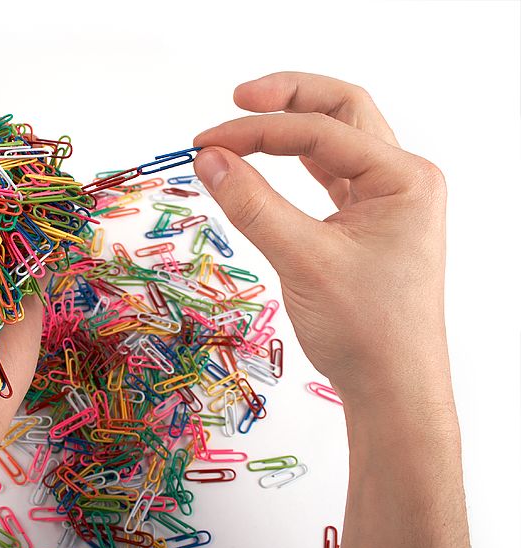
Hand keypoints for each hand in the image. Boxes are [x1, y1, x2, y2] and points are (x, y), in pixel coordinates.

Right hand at [193, 72, 449, 404]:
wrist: (392, 386)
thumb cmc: (363, 329)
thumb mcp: (302, 260)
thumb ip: (253, 204)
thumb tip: (207, 158)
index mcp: (403, 178)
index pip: (321, 131)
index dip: (258, 130)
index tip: (206, 142)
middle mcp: (402, 180)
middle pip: (342, 112)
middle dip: (289, 99)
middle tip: (237, 100)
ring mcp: (387, 200)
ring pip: (337, 141)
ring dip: (292, 127)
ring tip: (244, 125)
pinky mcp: (367, 223)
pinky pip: (330, 176)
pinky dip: (296, 164)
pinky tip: (266, 162)